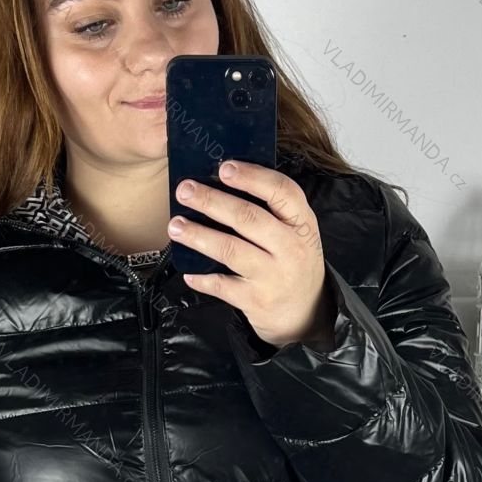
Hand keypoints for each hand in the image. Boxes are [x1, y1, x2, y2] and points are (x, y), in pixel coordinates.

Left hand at [168, 160, 335, 348]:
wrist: (305, 313)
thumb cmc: (293, 262)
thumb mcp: (296, 233)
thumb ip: (271, 211)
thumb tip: (222, 181)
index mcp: (302, 223)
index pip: (282, 192)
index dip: (252, 177)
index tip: (224, 167)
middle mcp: (291, 248)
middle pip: (249, 218)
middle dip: (212, 201)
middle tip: (185, 190)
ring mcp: (274, 276)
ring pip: (231, 250)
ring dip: (199, 235)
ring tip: (176, 226)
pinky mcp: (256, 301)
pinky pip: (222, 286)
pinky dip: (202, 278)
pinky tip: (187, 270)